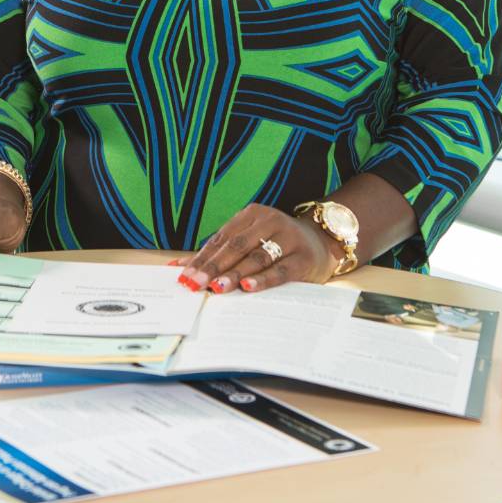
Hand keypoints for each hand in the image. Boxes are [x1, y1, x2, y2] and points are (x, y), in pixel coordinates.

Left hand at [175, 204, 336, 293]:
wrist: (322, 243)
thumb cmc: (278, 245)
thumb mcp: (251, 241)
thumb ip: (219, 253)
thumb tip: (178, 267)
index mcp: (253, 214)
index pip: (222, 238)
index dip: (202, 257)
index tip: (184, 276)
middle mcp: (270, 221)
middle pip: (236, 246)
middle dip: (213, 267)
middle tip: (194, 284)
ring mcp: (289, 238)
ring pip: (256, 257)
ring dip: (235, 273)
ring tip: (217, 287)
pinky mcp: (303, 258)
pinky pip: (280, 270)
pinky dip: (263, 279)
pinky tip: (247, 287)